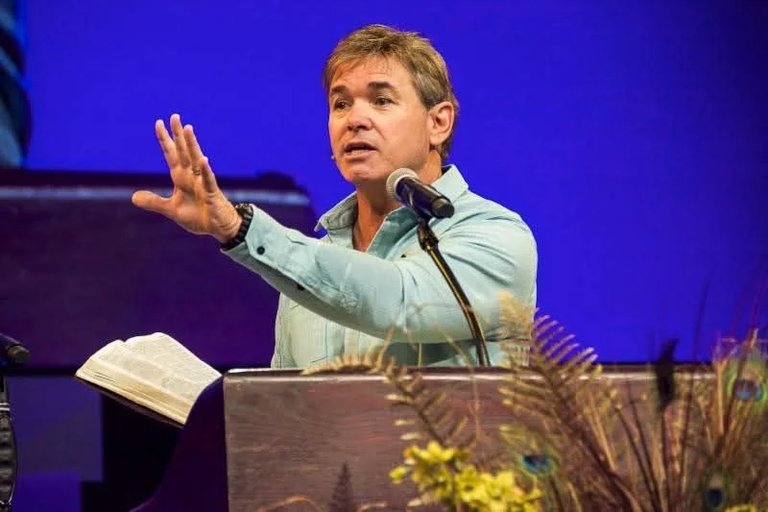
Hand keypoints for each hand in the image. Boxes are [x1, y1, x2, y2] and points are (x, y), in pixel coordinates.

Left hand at [132, 114, 240, 242]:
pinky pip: (208, 180)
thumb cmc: (198, 215)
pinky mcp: (211, 193)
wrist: (217, 227)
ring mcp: (202, 183)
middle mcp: (191, 176)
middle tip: (174, 116)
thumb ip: (154, 202)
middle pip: (184, 151)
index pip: (171, 154)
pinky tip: (203, 159)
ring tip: (188, 129)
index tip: (158, 123)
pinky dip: (206, 171)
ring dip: (192, 145)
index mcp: (180, 177)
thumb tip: (134, 197)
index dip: (165, 140)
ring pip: (196, 160)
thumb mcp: (171, 210)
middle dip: (178, 134)